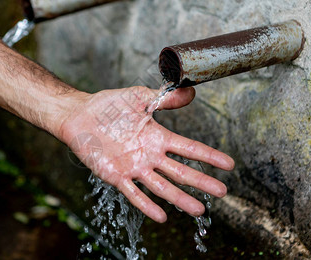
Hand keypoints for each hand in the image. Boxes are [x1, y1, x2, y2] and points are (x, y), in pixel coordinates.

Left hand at [59, 86, 233, 222]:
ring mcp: (134, 167)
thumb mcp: (140, 97)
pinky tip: (161, 216)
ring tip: (198, 211)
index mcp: (158, 137)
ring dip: (180, 199)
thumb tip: (190, 93)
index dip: (209, 156)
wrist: (81, 115)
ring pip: (162, 187)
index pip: (189, 149)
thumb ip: (164, 99)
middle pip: (181, 172)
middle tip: (222, 192)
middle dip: (202, 182)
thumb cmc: (110, 105)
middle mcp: (150, 155)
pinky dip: (146, 205)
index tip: (229, 165)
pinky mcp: (116, 176)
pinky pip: (134, 193)